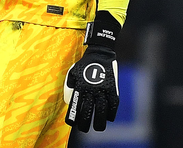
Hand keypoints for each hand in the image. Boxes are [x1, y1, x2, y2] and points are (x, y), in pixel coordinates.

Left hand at [64, 11, 120, 132]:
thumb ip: (70, 86)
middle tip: (84, 128)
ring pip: (102, 110)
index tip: (72, 123)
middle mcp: (91, 90)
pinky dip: (112, 112)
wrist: (99, 53)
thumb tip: (68, 100)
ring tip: (99, 127)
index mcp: (80, 87)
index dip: (73, 116)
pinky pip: (113, 103)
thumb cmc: (84, 65)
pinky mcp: (112, 88)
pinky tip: (109, 118)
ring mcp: (102, 89)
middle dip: (85, 122)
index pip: (74, 105)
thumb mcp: (73, 73)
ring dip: (100, 121)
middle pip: (88, 111)